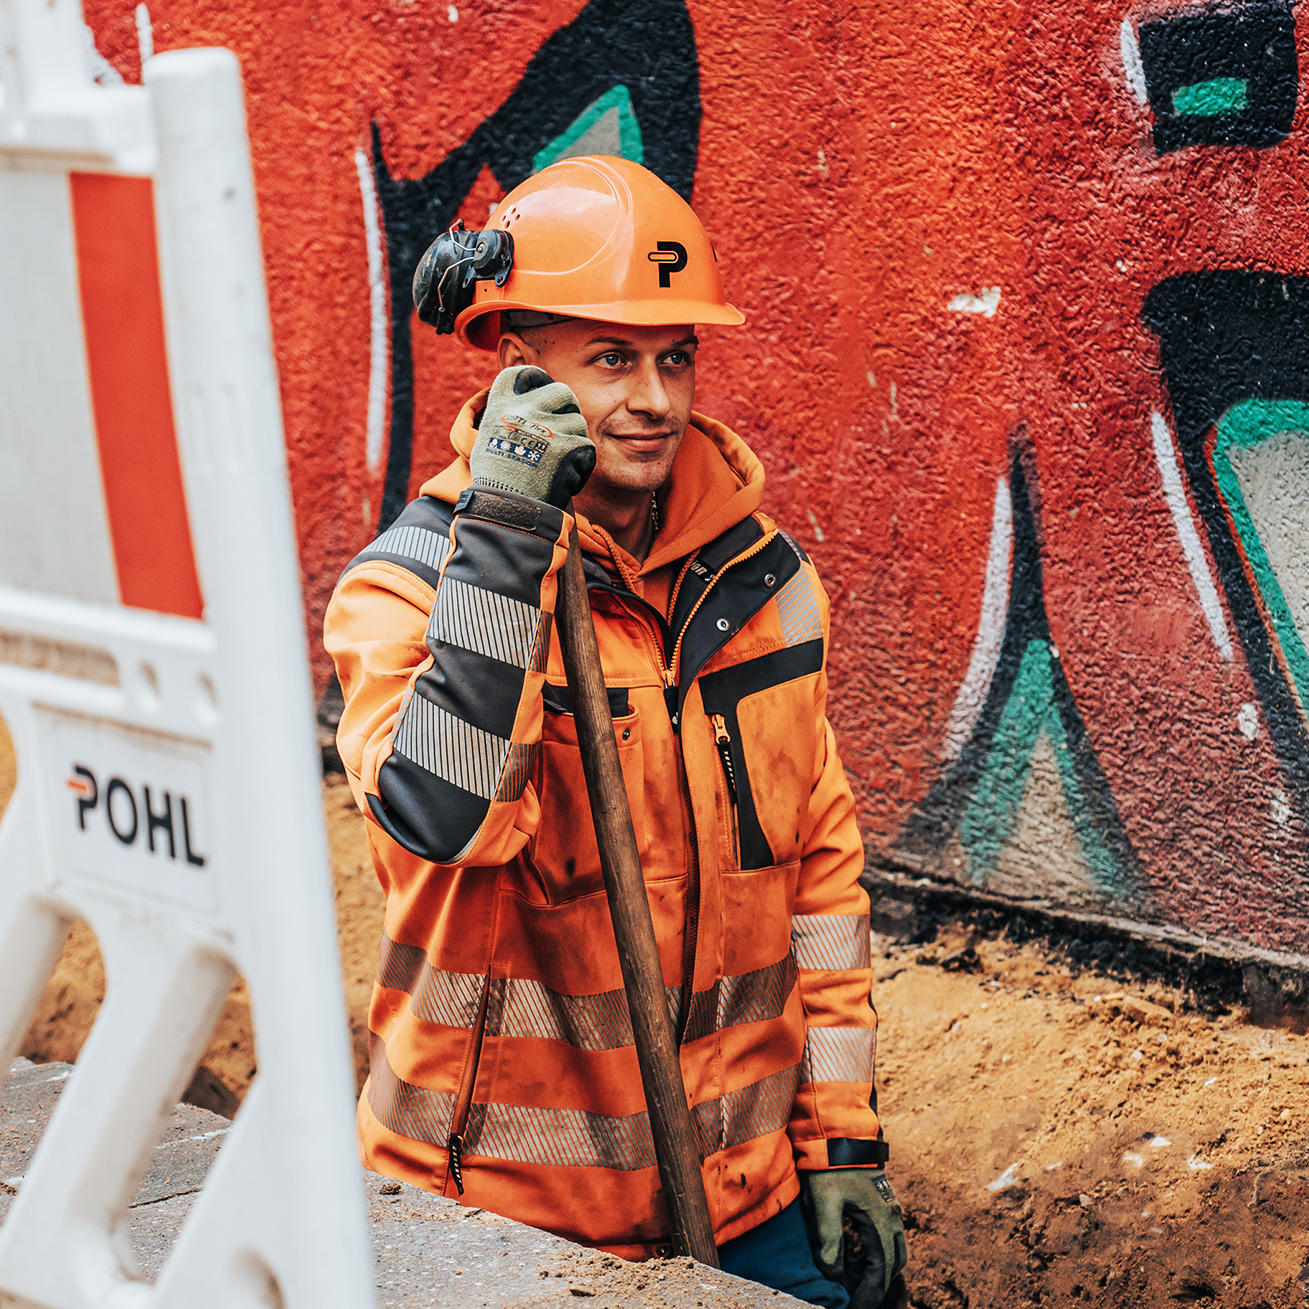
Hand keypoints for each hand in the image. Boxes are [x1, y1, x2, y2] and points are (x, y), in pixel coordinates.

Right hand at [471, 366, 595, 508]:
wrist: (505, 509)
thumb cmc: (495, 482)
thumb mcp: (488, 440)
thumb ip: (508, 420)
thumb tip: (526, 410)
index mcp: (501, 406)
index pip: (519, 374)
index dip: (535, 377)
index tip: (542, 386)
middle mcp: (525, 410)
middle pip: (562, 391)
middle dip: (568, 406)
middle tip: (565, 425)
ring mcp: (548, 426)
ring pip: (578, 423)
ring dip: (575, 442)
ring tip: (559, 464)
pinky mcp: (568, 446)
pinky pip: (587, 448)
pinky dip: (581, 466)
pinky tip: (566, 479)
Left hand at [801, 1168, 907, 1308]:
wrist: (838, 1132)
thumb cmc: (829, 1166)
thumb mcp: (823, 1201)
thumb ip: (829, 1238)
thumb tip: (833, 1274)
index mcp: (880, 1220)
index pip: (882, 1270)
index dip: (869, 1294)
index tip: (855, 1307)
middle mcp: (892, 1216)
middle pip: (894, 1264)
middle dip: (876, 1286)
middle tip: (854, 1299)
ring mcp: (890, 1208)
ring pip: (894, 1251)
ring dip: (877, 1270)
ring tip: (851, 1282)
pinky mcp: (883, 1201)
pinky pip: (887, 1237)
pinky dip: (876, 1254)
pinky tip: (854, 1259)